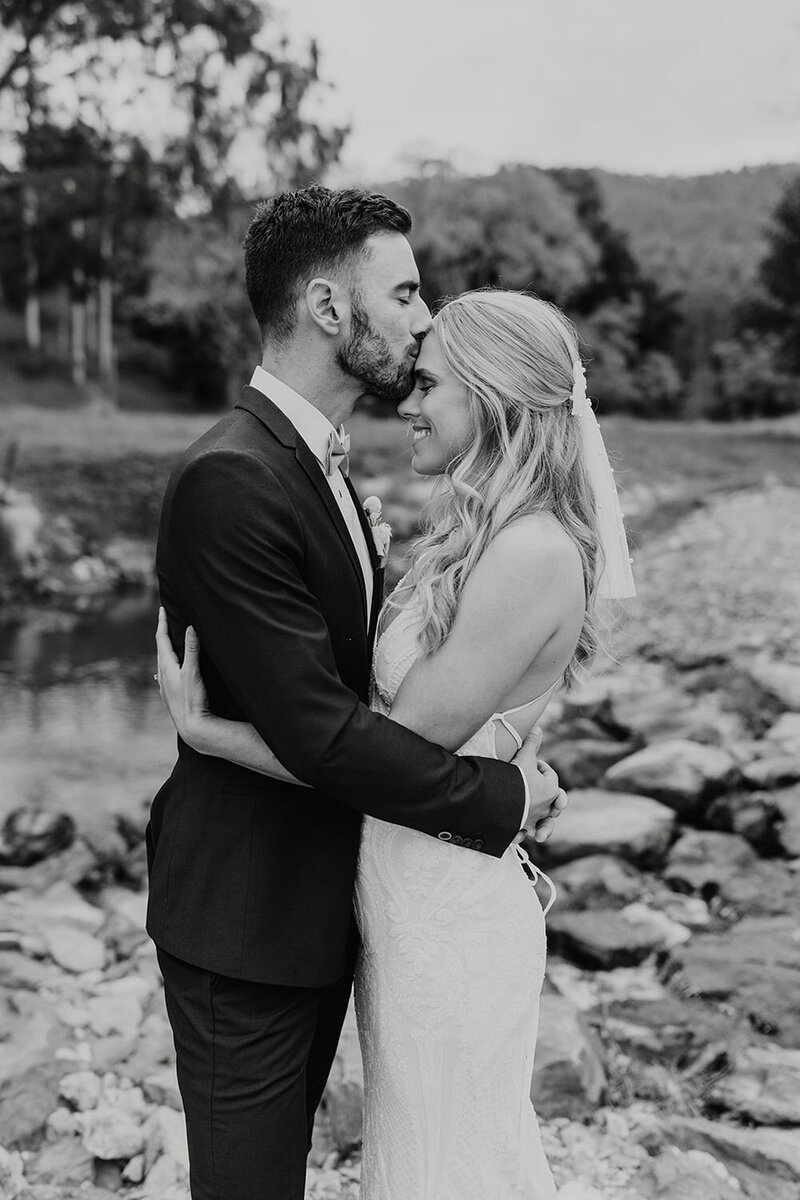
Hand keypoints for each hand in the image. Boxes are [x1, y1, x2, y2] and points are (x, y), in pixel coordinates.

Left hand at [155, 607, 211, 749]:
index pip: (162, 639)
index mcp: (166, 666)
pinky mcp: (171, 695)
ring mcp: (165, 686)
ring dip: (165, 650)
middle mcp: (162, 675)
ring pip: (162, 662)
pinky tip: (167, 672)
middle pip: (160, 649)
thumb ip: (192, 649)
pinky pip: (165, 674)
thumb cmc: (192, 700)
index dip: (162, 623)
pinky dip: (167, 665)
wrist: (193, 728)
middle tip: (165, 620)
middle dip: (163, 634)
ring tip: (168, 642)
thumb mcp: (193, 672)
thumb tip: (190, 627)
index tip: (162, 609)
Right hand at [511, 726, 568, 843]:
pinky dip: (521, 833)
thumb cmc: (514, 778)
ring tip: (541, 833)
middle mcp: (545, 807)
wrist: (497, 801)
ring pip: (543, 825)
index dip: (540, 766)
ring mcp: (532, 820)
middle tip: (544, 797)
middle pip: (554, 804)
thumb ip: (531, 744)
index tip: (528, 761)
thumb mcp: (523, 758)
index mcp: (551, 790)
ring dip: (543, 827)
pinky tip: (518, 833)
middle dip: (552, 802)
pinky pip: (523, 833)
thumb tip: (538, 728)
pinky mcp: (518, 830)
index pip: (550, 775)